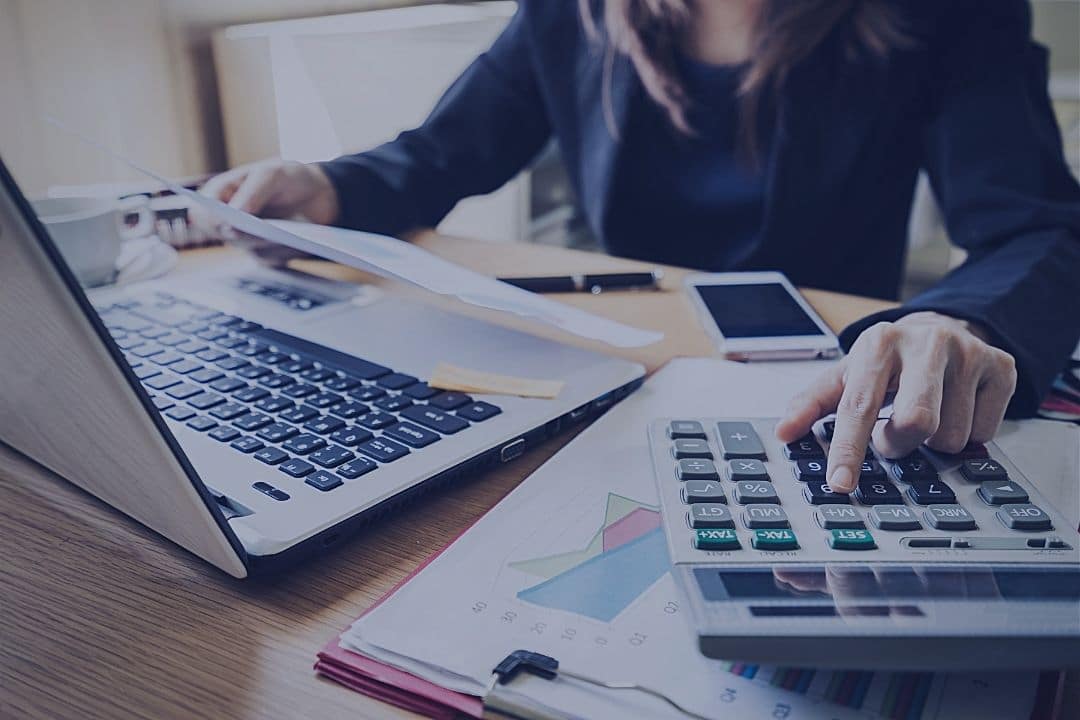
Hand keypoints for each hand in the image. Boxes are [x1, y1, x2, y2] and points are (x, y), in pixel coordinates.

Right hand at [194, 159, 339, 265]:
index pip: (203, 212)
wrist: (313, 192)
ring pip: (250, 249)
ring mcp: (244, 237)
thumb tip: (234, 216)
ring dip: (270, 243)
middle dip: (247, 235)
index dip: (213, 220)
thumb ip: (252, 192)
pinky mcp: (263, 251)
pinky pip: (270, 258)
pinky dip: (284, 250)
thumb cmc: (287, 177)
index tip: (229, 223)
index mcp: (220, 193)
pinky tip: (297, 242)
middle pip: (225, 236)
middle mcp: (227, 218)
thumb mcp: (272, 175)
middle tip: (267, 233)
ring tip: (289, 236)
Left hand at [775, 312, 1016, 492]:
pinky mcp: (1003, 366)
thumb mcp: (846, 375)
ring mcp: (969, 353)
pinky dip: (967, 433)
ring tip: (924, 415)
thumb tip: (783, 433)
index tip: (841, 482)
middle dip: (900, 443)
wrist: (940, 328)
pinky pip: (985, 432)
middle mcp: (926, 343)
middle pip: (917, 423)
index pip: (859, 406)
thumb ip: (811, 403)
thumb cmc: (886, 361)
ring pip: (952, 436)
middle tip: (893, 435)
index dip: (848, 449)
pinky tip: (956, 408)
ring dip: (933, 442)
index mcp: (878, 344)